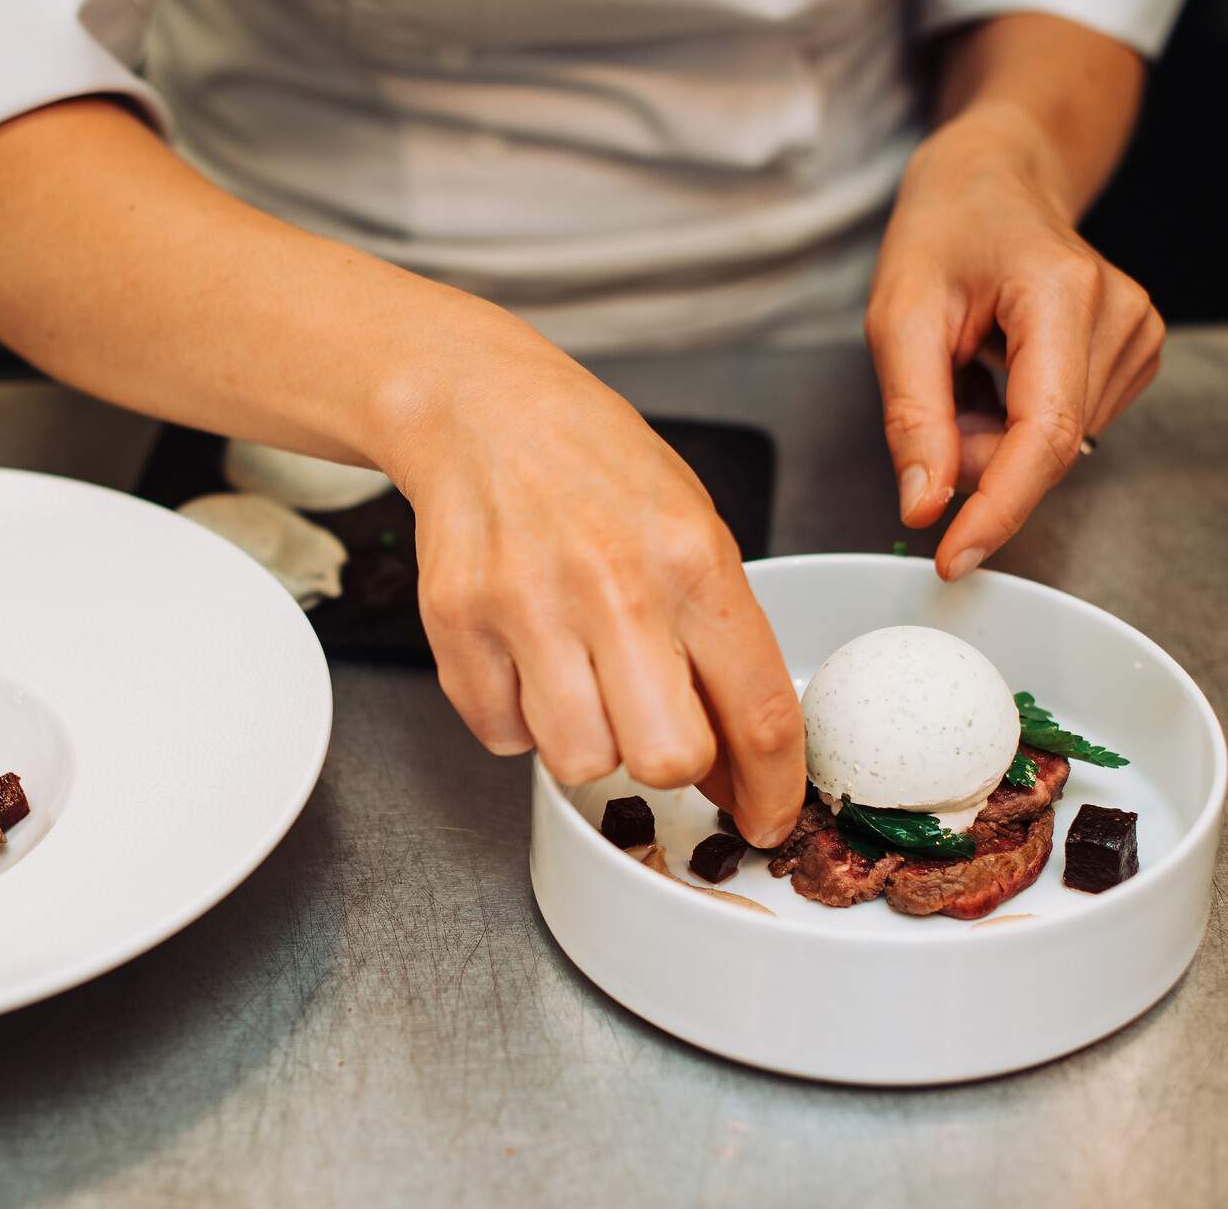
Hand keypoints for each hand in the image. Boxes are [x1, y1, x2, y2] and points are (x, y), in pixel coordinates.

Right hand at [387, 354, 806, 846]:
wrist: (482, 407)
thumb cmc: (596, 467)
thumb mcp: (691, 528)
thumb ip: (720, 642)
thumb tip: (738, 765)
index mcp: (692, 558)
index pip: (758, 712)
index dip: (772, 791)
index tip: (766, 819)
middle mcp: (612, 585)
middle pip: (667, 759)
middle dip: (670, 764)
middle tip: (655, 726)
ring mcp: (525, 605)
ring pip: (578, 761)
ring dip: (587, 741)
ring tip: (581, 679)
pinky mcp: (455, 622)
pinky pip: (501, 735)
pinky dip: (517, 718)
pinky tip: (526, 657)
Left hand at [865, 105, 1165, 578]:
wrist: (993, 179)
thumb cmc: (944, 230)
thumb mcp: (898, 317)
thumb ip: (911, 418)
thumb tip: (924, 506)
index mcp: (1064, 294)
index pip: (1044, 435)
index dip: (999, 508)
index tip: (954, 557)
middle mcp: (1120, 316)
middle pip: (1043, 449)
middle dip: (973, 451)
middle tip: (935, 389)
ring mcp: (1137, 337)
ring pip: (1051, 448)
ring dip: (991, 434)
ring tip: (966, 364)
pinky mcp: (1135, 355)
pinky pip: (1063, 429)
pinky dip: (1014, 421)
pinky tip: (999, 368)